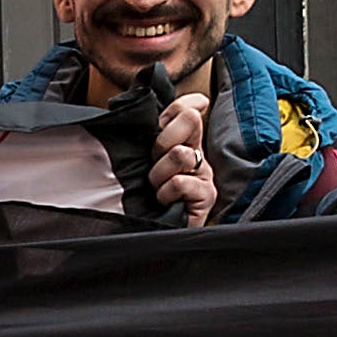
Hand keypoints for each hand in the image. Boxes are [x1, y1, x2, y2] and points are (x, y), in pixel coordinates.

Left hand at [149, 91, 218, 226]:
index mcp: (182, 140)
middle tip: (154, 162)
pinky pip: (180, 183)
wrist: (152, 233)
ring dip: (158, 173)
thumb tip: (129, 103)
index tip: (162, 121)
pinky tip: (164, 202)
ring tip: (156, 187)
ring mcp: (204, 173)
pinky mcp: (207, 195)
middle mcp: (197, 152)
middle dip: (162, 140)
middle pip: (190, 118)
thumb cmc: (142, 197)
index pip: (190, 106)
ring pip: (180, 153)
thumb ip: (140, 138)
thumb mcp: (138, 162)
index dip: (178, 105)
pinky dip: (165, 193)